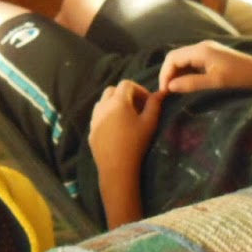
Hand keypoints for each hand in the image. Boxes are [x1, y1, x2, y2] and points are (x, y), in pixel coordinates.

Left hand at [89, 80, 163, 226]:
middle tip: (137, 107)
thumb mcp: (149, 123)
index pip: (126, 84)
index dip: (138, 89)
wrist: (117, 168)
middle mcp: (102, 106)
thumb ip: (154, 105)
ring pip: (102, 102)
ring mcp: (94, 118)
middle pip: (112, 90)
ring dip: (114, 104)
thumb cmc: (136, 143)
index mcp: (117, 101)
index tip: (147, 101)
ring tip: (126, 118)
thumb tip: (161, 92)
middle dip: (125, 94)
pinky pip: (98, 116)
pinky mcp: (91, 130)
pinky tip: (116, 129)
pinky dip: (106, 116)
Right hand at [157, 40, 251, 93]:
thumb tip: (169, 87)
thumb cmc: (240, 77)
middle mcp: (201, 46)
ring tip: (174, 90)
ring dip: (176, 74)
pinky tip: (186, 84)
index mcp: (200, 50)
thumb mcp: (215, 82)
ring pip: (183, 60)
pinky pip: (192, 62)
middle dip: (168, 74)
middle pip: (176, 57)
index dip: (165, 74)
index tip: (164, 91)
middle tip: (166, 92)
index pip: (172, 57)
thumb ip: (191, 83)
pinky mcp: (212, 56)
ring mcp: (207, 50)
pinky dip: (185, 72)